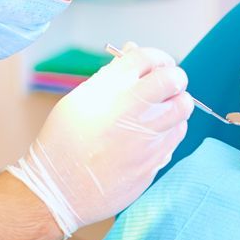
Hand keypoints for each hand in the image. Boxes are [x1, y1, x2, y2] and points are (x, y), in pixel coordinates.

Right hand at [7, 43, 193, 237]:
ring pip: (182, 108)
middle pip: (173, 80)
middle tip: (168, 84)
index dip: (158, 57)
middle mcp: (129, 111)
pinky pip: (176, 136)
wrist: (58, 190)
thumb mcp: (78, 101)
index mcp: (107, 90)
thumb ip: (111, 75)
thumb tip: (133, 49)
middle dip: (175, 78)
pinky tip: (154, 134)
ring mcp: (144, 138)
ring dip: (176, 104)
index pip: (147, 57)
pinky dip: (170, 129)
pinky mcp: (153, 162)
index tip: (158, 65)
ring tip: (161, 110)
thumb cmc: (64, 143)